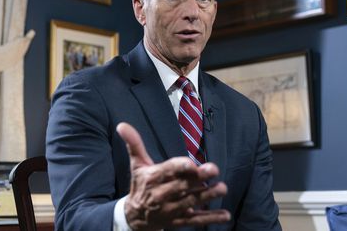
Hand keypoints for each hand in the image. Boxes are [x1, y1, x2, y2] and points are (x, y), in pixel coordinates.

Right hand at [116, 122, 230, 230]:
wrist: (134, 217)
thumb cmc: (140, 185)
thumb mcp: (137, 164)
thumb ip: (134, 144)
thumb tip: (122, 125)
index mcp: (152, 178)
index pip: (167, 171)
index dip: (179, 167)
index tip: (191, 164)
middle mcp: (161, 195)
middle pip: (182, 186)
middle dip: (198, 178)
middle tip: (214, 169)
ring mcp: (171, 210)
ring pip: (191, 202)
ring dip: (208, 196)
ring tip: (222, 188)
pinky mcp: (179, 221)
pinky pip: (196, 220)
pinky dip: (211, 218)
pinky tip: (225, 215)